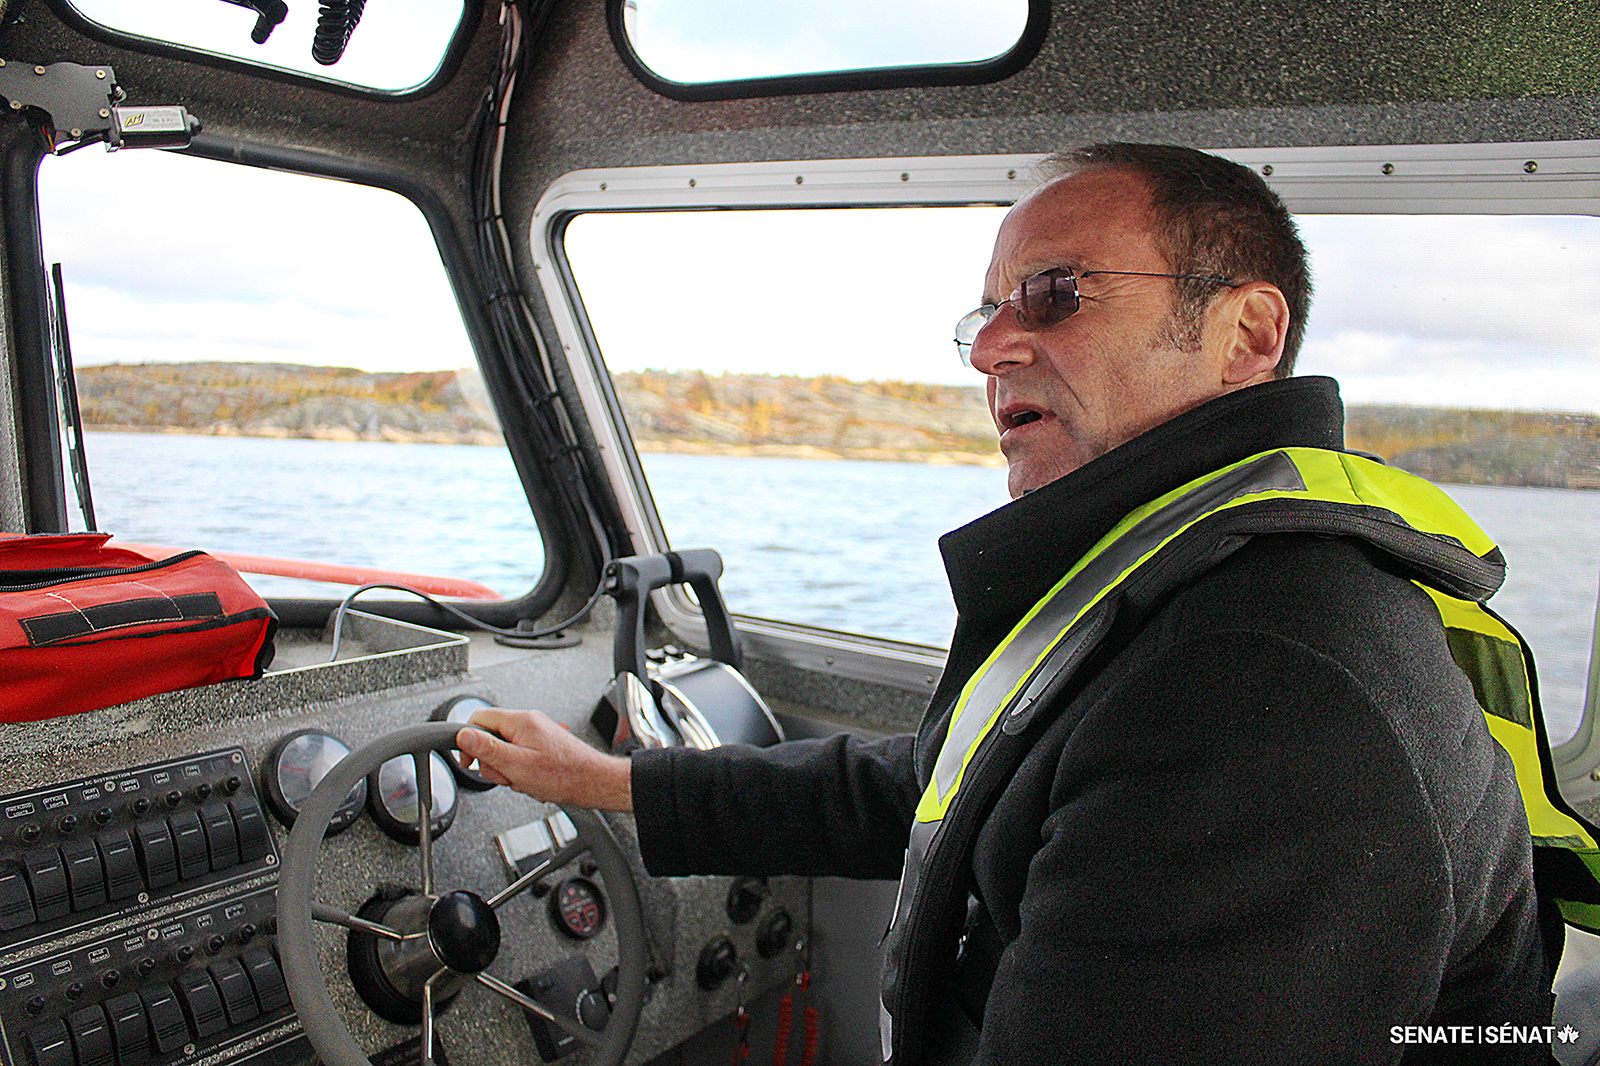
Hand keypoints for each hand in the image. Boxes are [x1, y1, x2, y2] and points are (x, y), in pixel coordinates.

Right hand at [456, 707, 633, 811]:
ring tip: (525, 780)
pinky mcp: (542, 747)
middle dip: (494, 763)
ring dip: (510, 771)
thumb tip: (463, 735)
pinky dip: (522, 773)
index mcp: (520, 721)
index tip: (468, 760)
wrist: (592, 782)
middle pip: (491, 738)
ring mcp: (536, 734)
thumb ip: (487, 749)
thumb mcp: (516, 764)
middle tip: (508, 775)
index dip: (468, 741)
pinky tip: (534, 782)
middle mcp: (528, 723)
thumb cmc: (563, 774)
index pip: (478, 718)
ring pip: (505, 752)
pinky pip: (520, 758)